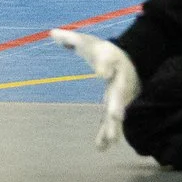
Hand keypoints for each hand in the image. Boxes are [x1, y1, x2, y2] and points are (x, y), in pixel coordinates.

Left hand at [51, 29, 141, 150]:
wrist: (129, 60)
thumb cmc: (104, 51)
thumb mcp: (88, 42)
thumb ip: (70, 39)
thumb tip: (51, 33)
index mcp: (112, 59)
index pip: (108, 61)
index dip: (105, 66)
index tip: (101, 72)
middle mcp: (120, 80)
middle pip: (119, 93)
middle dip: (118, 105)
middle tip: (117, 115)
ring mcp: (120, 95)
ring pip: (118, 112)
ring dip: (114, 127)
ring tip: (111, 140)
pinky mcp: (117, 107)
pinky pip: (111, 121)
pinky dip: (107, 134)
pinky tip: (101, 148)